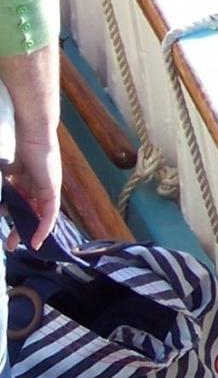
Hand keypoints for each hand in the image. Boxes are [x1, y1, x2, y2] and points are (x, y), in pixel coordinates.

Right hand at [0, 45, 62, 250]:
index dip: (18, 218)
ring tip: (21, 244)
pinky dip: (44, 226)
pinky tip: (38, 238)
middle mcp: (41, 187)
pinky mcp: (52, 190)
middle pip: (31, 213)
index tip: (10, 231)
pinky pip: (49, 213)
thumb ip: (8, 184)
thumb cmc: (21, 146)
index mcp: (30, 182)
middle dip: (21, 229)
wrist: (33, 133)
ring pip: (39, 215)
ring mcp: (48, 189)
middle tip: (11, 245)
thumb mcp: (10, 171)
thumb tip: (2, 204)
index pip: (25, 205)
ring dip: (30, 231)